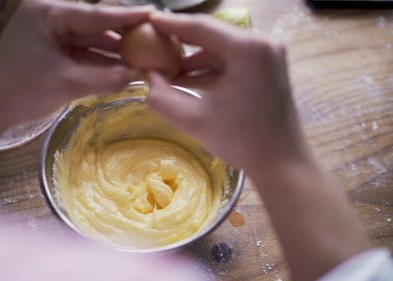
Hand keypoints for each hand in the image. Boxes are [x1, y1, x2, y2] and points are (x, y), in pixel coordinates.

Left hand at [0, 0, 150, 125]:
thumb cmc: (20, 90)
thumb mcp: (67, 83)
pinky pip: (80, 52)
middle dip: (122, 37)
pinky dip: (98, 61)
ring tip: (143, 57)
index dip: (127, 17)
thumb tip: (139, 77)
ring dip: (112, 51)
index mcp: (48, 13)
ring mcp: (48, 33)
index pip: (96, 14)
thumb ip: (106, 79)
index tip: (154, 14)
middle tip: (154, 40)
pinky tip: (121, 68)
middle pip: (94, 25)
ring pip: (89, 39)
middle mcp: (49, 16)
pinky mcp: (49, 49)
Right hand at [147, 12, 308, 174]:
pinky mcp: (269, 68)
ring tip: (166, 71)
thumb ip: (162, 97)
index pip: (201, 27)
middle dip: (181, 42)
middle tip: (152, 45)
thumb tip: (148, 78)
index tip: (148, 21)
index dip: (171, 24)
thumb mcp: (194, 120)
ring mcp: (268, 55)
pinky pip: (233, 60)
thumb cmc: (242, 141)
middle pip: (212, 34)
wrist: (282, 163)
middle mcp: (262, 44)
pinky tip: (188, 80)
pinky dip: (211, 69)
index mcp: (247, 49)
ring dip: (195, 59)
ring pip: (222, 48)